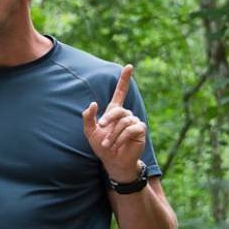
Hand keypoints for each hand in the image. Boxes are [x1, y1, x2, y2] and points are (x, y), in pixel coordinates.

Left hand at [81, 64, 146, 180]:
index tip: (128, 66)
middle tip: (101, 128)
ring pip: (123, 122)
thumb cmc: (102, 146)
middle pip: (118, 110)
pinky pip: (130, 129)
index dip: (125, 79)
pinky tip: (117, 145)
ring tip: (108, 145)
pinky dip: (121, 138)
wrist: (113, 162)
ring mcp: (134, 121)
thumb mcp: (90, 132)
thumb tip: (93, 103)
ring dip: (113, 134)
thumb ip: (88, 117)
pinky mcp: (140, 130)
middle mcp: (126, 114)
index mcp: (115, 111)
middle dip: (108, 119)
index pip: (121, 92)